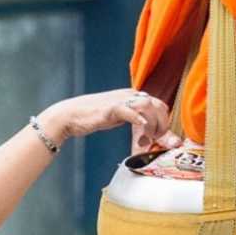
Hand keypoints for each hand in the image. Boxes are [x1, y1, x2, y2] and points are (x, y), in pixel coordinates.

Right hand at [45, 89, 173, 145]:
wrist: (71, 115)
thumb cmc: (94, 116)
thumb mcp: (118, 116)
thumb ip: (133, 118)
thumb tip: (146, 127)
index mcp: (132, 95)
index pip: (158, 104)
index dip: (164, 121)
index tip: (160, 136)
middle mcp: (129, 94)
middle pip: (157, 105)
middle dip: (162, 124)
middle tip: (157, 140)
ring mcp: (120, 99)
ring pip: (147, 107)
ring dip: (152, 125)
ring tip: (147, 139)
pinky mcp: (111, 107)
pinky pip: (129, 110)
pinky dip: (138, 118)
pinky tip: (142, 126)